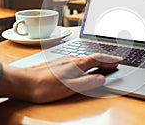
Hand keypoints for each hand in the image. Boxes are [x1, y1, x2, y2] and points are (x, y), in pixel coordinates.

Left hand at [0, 53, 122, 102]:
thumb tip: (101, 78)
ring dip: (96, 61)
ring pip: (84, 58)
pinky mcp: (58, 62)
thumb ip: (87, 83)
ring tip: (102, 65)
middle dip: (106, 60)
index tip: (120, 60)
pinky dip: (85, 62)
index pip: (98, 58)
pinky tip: (83, 67)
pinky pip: (77, 60)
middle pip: (93, 57)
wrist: (24, 82)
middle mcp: (72, 59)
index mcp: (77, 64)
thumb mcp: (69, 88)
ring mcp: (64, 59)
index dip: (110, 59)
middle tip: (115, 63)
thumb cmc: (45, 87)